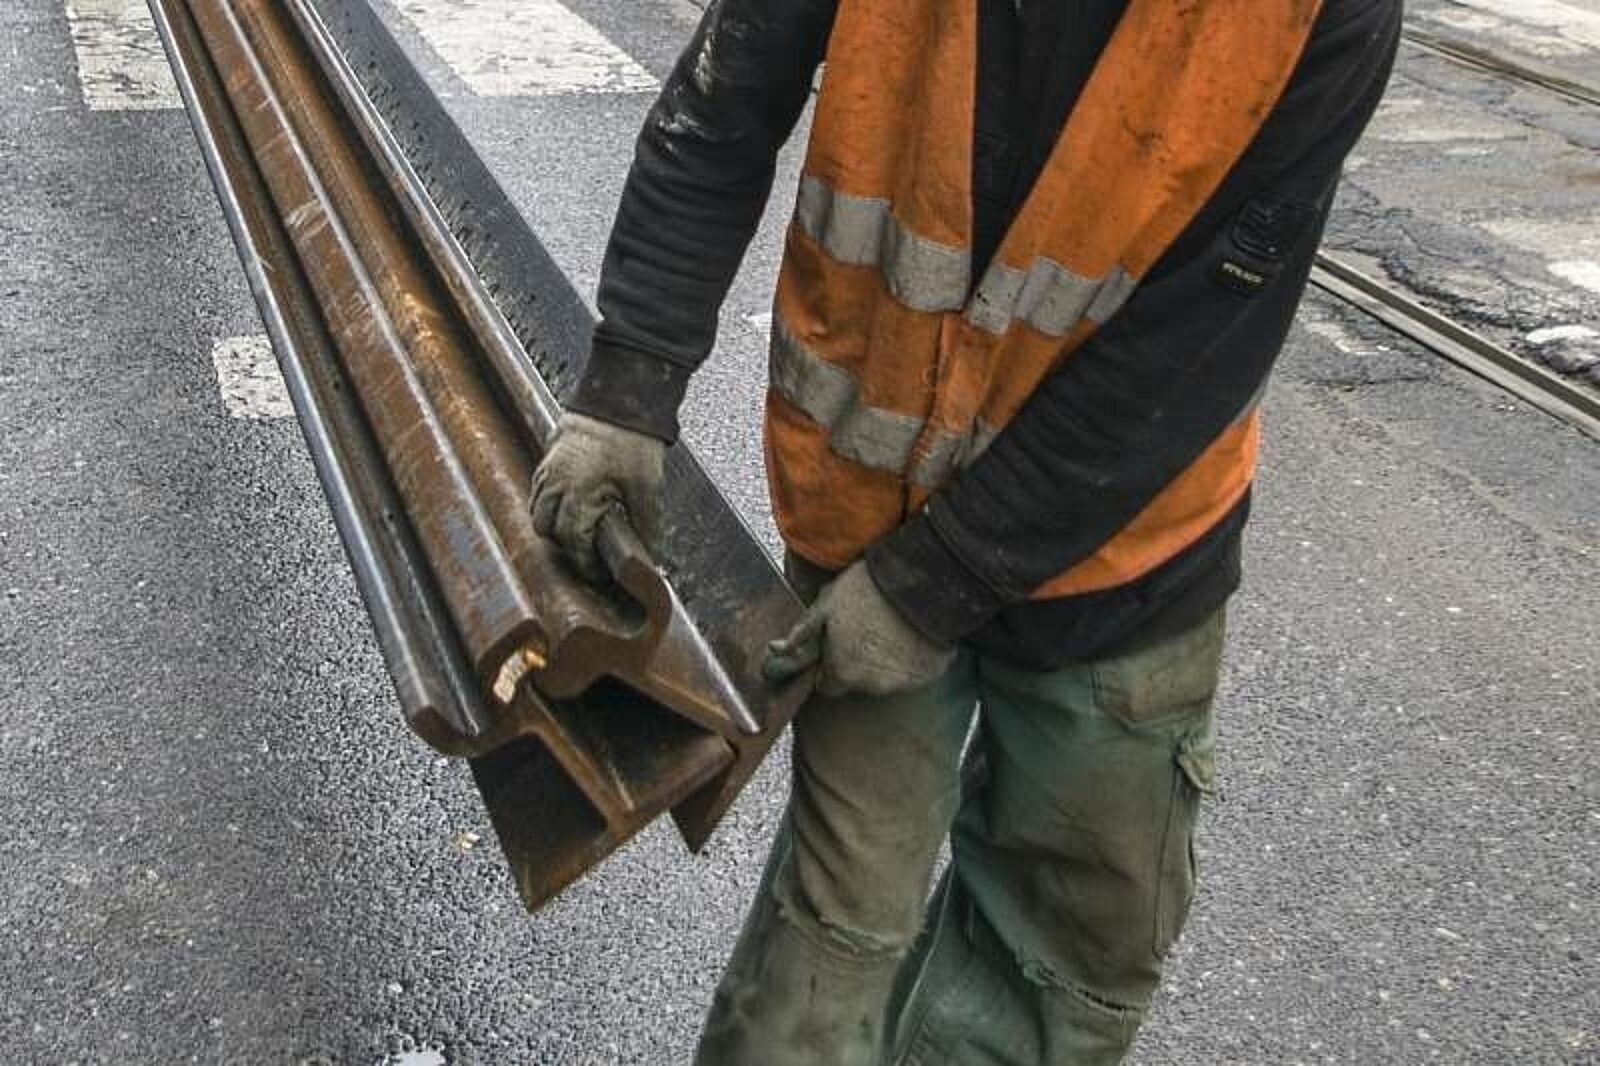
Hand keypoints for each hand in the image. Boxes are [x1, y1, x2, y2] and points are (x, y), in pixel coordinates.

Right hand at [530, 413, 666, 580]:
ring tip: (581, 532)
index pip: (572, 541)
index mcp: (578, 492)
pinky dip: (549, 505)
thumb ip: (647, 525)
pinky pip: (539, 491)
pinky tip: (571, 507)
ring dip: (555, 526)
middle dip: (567, 547)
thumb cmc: (633, 438)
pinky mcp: (549, 458)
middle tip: (591, 555)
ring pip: (538, 511)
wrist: (621, 397)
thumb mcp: (647, 486)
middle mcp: (556, 483)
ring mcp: (548, 469)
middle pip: (546, 529)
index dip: (585, 563)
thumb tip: (650, 555)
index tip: (598, 572)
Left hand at [764, 561, 955, 696]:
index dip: (831, 666)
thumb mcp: (826, 604)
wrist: (921, 579)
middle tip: (867, 630)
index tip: (839, 647)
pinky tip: (912, 633)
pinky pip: (917, 671)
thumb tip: (777, 649)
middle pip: (858, 682)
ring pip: (888, 678)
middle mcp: (872, 685)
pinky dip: (913, 658)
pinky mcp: (930, 674)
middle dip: (859, 662)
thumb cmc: (870, 589)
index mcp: (842, 671)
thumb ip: (803, 633)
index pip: (828, 686)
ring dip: (887, 660)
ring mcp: (904, 682)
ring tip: (892, 628)